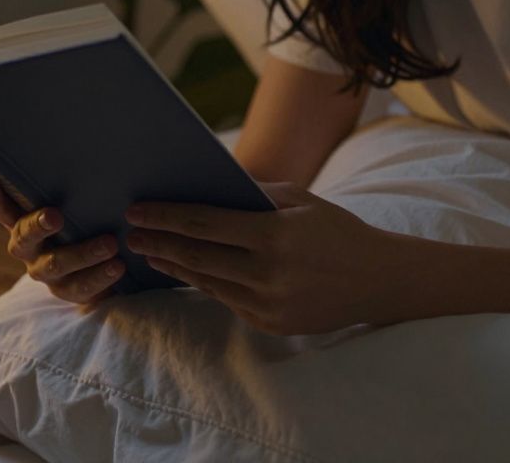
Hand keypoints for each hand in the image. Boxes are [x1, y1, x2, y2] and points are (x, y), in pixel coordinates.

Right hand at [0, 173, 123, 303]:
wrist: (101, 271)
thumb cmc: (82, 225)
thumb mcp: (73, 207)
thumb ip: (67, 189)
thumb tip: (84, 149)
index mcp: (23, 224)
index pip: (0, 209)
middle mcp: (28, 248)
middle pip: (23, 238)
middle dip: (37, 226)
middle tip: (55, 216)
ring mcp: (45, 272)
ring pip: (56, 264)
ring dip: (84, 253)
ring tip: (110, 244)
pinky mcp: (67, 291)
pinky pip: (80, 287)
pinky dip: (100, 276)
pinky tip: (117, 265)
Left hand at [125, 182, 399, 334]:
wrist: (379, 281)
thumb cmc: (336, 230)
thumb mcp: (300, 200)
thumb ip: (253, 193)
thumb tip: (205, 185)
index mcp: (274, 236)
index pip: (205, 224)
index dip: (166, 217)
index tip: (136, 211)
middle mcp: (269, 273)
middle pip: (196, 257)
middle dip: (158, 242)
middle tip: (130, 233)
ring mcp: (269, 304)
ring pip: (206, 282)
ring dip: (173, 266)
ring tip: (148, 251)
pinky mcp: (270, 324)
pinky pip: (227, 299)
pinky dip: (202, 283)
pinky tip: (183, 271)